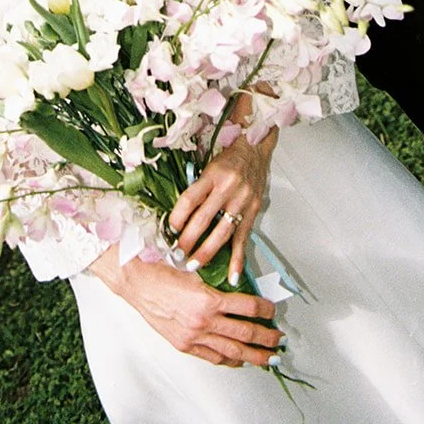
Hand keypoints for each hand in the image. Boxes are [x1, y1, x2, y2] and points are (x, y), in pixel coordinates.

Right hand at [92, 250, 278, 367]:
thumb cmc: (161, 269)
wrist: (135, 281)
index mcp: (208, 299)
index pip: (247, 307)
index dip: (264, 309)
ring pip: (232, 351)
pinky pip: (213, 357)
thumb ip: (217, 282)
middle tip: (278, 339)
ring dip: (254, 355)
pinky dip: (229, 360)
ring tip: (268, 358)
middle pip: (245, 333)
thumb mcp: (195, 270)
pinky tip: (239, 360)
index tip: (272, 310)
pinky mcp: (185, 345)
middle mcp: (203, 321)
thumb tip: (239, 288)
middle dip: (266, 338)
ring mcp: (194, 336)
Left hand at [170, 129, 276, 283]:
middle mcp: (228, 188)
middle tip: (176, 254)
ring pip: (222, 232)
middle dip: (188, 239)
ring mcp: (242, 201)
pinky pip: (243, 238)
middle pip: (204, 218)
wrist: (255, 149)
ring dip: (207, 252)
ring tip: (193, 265)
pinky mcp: (253, 211)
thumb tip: (179, 215)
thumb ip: (197, 188)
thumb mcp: (208, 166)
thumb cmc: (229, 158)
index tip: (168, 230)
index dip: (177, 216)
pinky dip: (238, 259)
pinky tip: (232, 275)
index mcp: (212, 174)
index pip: (190, 199)